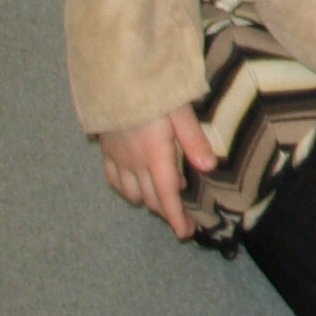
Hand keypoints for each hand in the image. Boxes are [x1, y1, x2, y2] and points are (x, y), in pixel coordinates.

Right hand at [97, 106, 215, 240]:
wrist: (113, 81)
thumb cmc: (152, 93)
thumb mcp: (181, 113)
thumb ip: (194, 141)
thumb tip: (210, 167)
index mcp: (156, 156)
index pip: (168, 195)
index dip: (176, 217)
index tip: (185, 233)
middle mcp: (134, 163)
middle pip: (151, 198)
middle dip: (166, 212)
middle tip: (182, 220)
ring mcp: (117, 158)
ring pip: (132, 192)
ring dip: (149, 199)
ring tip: (165, 196)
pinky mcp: (106, 151)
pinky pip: (113, 179)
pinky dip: (126, 188)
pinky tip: (135, 186)